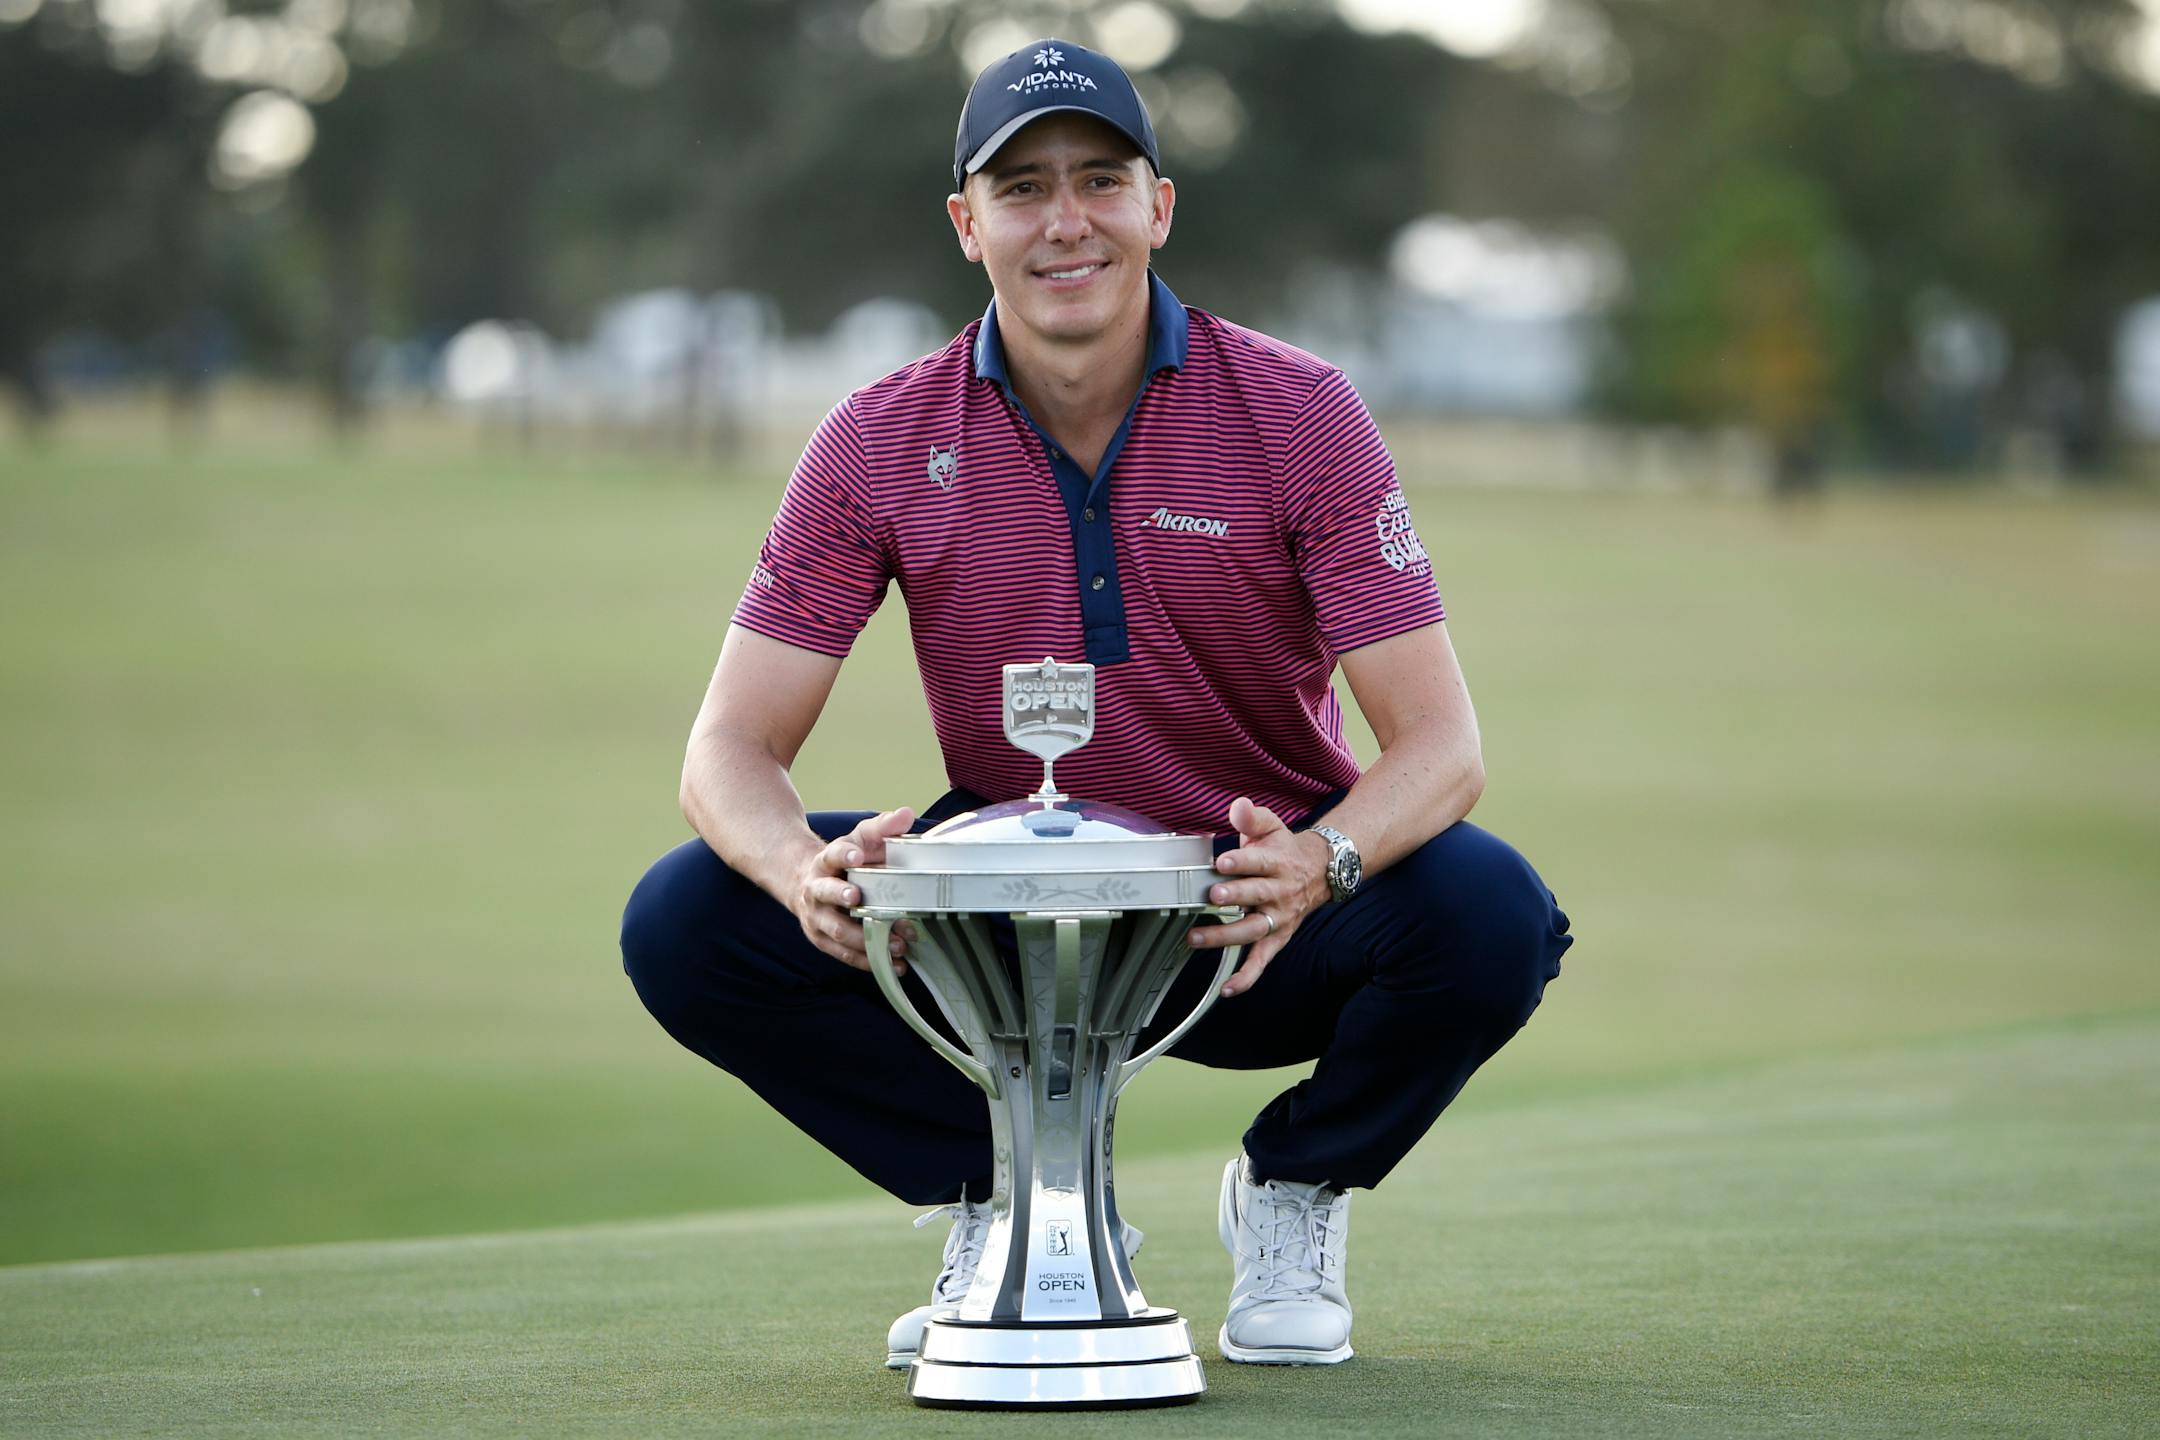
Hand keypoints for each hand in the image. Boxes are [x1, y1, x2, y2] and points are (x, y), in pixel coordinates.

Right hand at [793, 807, 915, 972]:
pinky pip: (845, 954)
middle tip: (860, 898)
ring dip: (867, 938)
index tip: (858, 856)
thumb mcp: (859, 839)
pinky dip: (869, 960)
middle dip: (842, 897)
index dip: (844, 855)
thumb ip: (882, 827)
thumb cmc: (842, 860)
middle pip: (826, 894)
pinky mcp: (823, 940)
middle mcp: (816, 890)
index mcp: (826, 861)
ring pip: (837, 931)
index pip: (832, 855)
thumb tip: (906, 814)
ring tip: (898, 943)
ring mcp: (817, 918)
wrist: (805, 882)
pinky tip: (895, 963)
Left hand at [1187, 796, 1331, 997]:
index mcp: (1277, 863)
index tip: (1221, 861)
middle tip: (1213, 895)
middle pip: (1256, 895)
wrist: (1319, 872)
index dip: (1241, 860)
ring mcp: (1278, 918)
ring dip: (1227, 936)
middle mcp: (1279, 893)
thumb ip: (1253, 817)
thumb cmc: (1284, 850)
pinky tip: (1228, 988)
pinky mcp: (1277, 938)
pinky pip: (1262, 961)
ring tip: (1198, 938)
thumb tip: (1238, 806)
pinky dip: (1246, 976)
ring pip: (1253, 929)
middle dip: (1235, 895)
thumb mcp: (1272, 827)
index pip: (1259, 861)